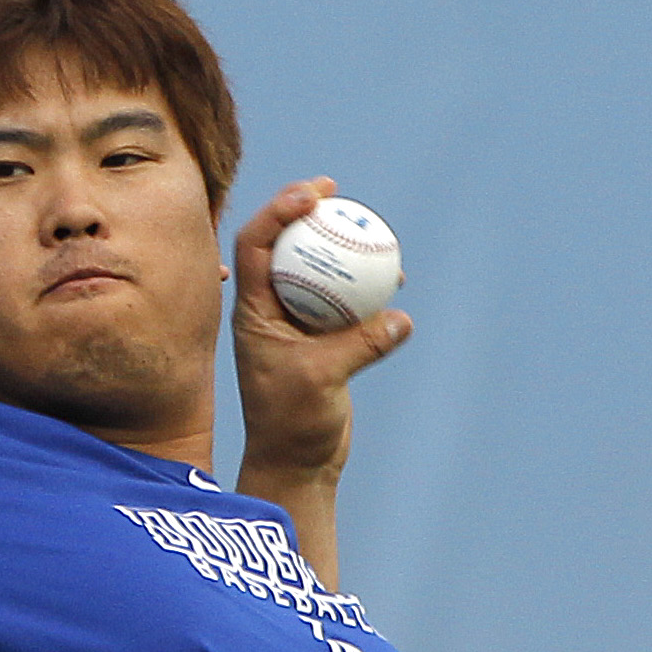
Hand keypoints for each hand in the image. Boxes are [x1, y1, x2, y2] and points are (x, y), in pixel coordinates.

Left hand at [230, 176, 411, 494]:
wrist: (297, 459)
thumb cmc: (293, 422)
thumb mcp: (321, 380)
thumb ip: (357, 346)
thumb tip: (399, 317)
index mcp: (252, 311)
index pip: (254, 246)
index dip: (277, 211)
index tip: (310, 195)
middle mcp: (269, 309)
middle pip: (283, 246)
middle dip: (303, 212)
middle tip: (334, 192)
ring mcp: (296, 323)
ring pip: (317, 271)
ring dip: (338, 248)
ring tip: (370, 229)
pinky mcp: (322, 339)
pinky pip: (344, 301)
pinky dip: (365, 287)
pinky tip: (394, 281)